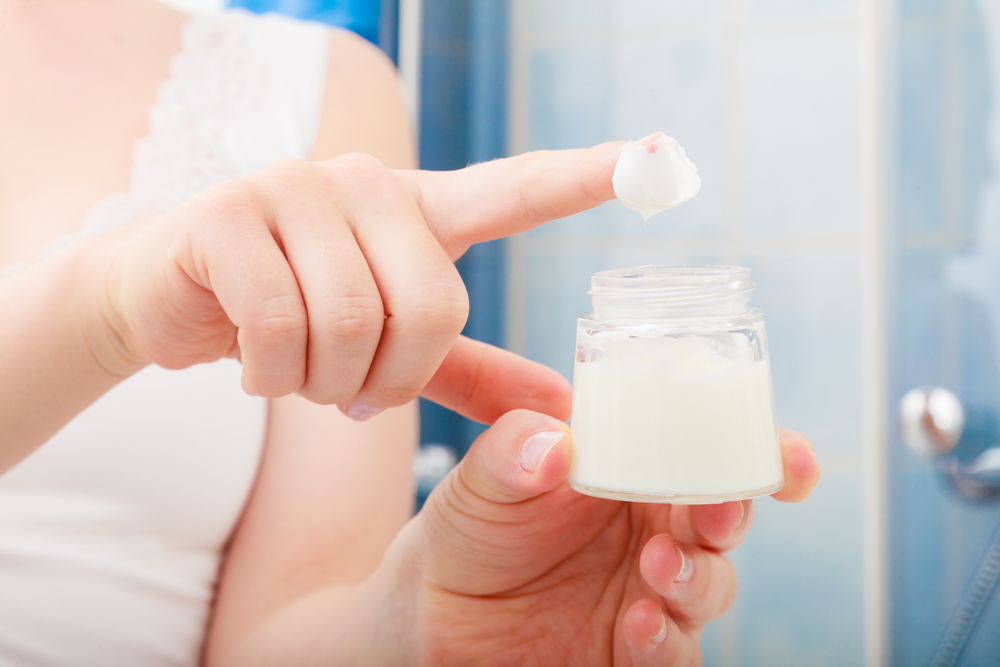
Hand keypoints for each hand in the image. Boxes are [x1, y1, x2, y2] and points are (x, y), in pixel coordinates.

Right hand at [92, 145, 620, 413]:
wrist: (172, 295)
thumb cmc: (297, 313)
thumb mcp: (391, 342)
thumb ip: (470, 370)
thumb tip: (560, 412)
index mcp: (419, 210)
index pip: (514, 188)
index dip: (584, 175)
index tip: (658, 156)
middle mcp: (366, 184)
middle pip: (432, 304)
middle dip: (392, 377)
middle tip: (351, 388)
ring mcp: (296, 188)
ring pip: (354, 321)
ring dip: (327, 382)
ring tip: (300, 372)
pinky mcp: (229, 214)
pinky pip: (281, 325)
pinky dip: (274, 376)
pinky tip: (255, 369)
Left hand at [370, 413, 819, 665]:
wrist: (435, 608)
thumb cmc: (472, 526)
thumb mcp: (481, 479)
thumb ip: (512, 450)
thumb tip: (556, 443)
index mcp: (635, 473)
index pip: (711, 455)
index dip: (763, 453)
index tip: (790, 458)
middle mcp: (655, 531)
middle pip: (725, 519)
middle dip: (732, 514)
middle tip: (711, 513)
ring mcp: (650, 593)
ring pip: (710, 586)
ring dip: (698, 577)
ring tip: (659, 567)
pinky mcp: (633, 651)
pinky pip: (673, 652)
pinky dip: (666, 640)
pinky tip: (639, 622)